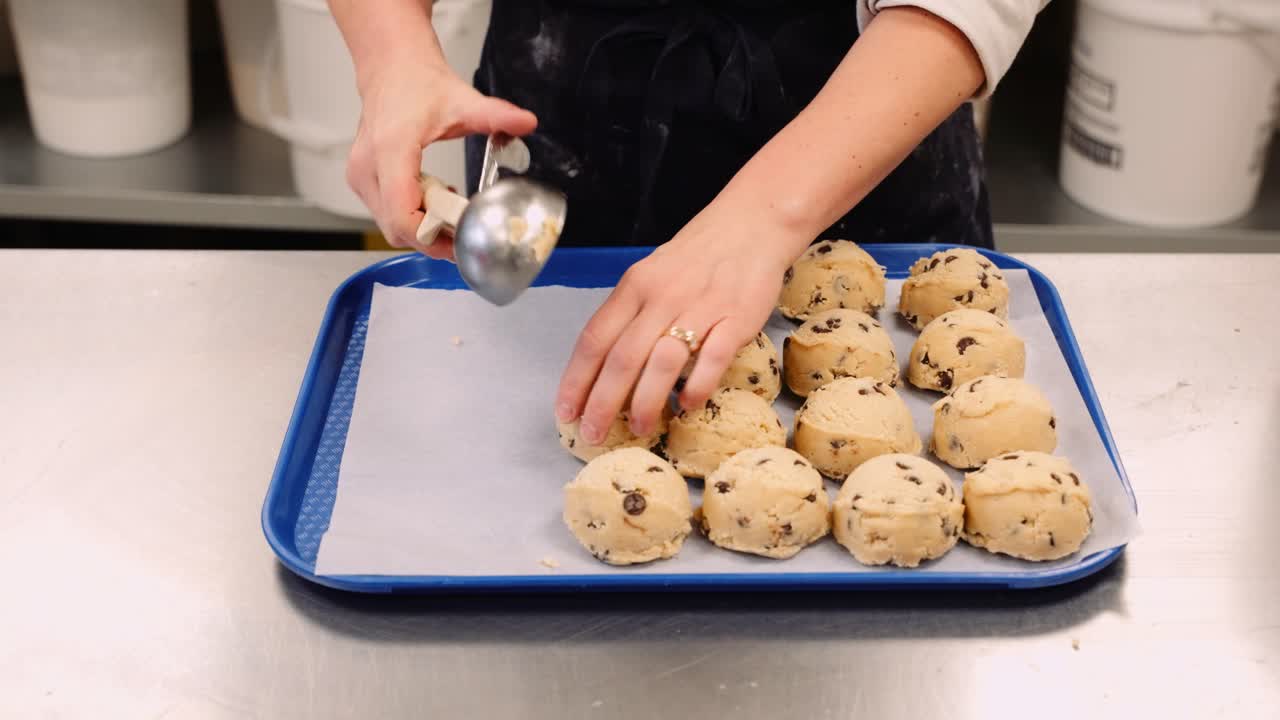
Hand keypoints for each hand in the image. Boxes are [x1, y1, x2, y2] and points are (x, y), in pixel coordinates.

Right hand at [346, 51, 536, 258]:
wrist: (391, 69)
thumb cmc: (418, 83)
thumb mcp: (463, 100)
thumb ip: (496, 115)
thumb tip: (527, 122)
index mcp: (390, 150)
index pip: (402, 215)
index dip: (433, 237)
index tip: (462, 238)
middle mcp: (368, 168)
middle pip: (397, 228)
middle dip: (434, 236)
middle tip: (465, 227)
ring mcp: (360, 177)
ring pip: (391, 227)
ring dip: (424, 228)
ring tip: (451, 208)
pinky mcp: (361, 182)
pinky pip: (387, 215)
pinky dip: (413, 217)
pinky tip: (435, 199)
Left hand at [555, 203, 805, 444]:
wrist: (751, 225)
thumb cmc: (696, 258)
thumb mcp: (650, 276)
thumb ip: (630, 316)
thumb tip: (605, 367)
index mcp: (634, 287)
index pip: (594, 339)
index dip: (576, 380)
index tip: (566, 412)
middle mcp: (662, 298)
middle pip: (622, 358)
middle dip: (602, 402)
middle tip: (592, 433)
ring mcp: (700, 308)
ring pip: (662, 361)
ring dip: (646, 401)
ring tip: (639, 428)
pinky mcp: (736, 318)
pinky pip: (713, 357)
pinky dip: (697, 385)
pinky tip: (685, 405)